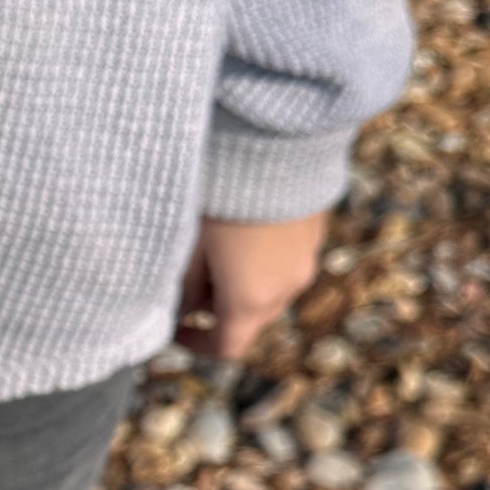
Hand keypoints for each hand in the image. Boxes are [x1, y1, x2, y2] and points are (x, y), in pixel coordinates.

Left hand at [175, 211, 328, 360]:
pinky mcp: (315, 233)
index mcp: (250, 301)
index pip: (226, 348)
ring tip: (218, 250)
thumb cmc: (219, 196)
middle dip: (220, 311)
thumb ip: (185, 286)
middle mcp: (286, 289)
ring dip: (245, 285)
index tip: (175, 329)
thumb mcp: (189, 245)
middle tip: (191, 283)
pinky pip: (287, 262)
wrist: (274, 142)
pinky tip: (244, 230)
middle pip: (251, 320)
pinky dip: (265, 262)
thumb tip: (184, 307)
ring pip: (272, 291)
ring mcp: (306, 260)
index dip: (197, 345)